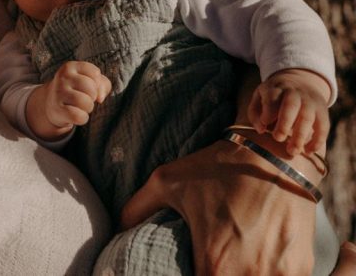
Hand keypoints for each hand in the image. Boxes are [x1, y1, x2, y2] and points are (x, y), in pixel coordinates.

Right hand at [30, 61, 110, 138]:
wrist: (51, 103)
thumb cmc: (75, 90)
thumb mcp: (89, 80)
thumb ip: (103, 84)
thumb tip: (100, 98)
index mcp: (70, 67)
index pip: (95, 73)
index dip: (97, 83)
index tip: (88, 87)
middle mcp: (63, 78)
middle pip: (91, 89)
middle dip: (93, 97)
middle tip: (84, 98)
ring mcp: (58, 93)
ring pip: (86, 103)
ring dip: (88, 108)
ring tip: (81, 106)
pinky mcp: (57, 109)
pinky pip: (78, 116)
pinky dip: (82, 118)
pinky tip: (77, 115)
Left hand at [121, 137, 321, 274]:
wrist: (275, 154)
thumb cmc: (219, 167)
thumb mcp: (167, 181)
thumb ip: (137, 207)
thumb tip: (118, 226)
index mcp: (213, 264)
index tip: (191, 269)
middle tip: (211, 265)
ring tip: (231, 263)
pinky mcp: (300, 269)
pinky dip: (266, 275)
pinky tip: (256, 263)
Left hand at [248, 68, 330, 155]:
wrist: (300, 81)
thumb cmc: (274, 95)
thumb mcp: (259, 96)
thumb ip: (255, 113)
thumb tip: (261, 130)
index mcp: (276, 88)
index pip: (273, 98)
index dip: (268, 112)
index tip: (264, 123)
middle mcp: (295, 92)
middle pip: (291, 106)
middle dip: (284, 124)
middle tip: (278, 138)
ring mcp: (310, 101)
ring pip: (307, 117)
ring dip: (300, 136)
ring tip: (292, 151)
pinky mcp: (323, 111)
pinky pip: (323, 126)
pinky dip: (318, 140)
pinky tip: (309, 151)